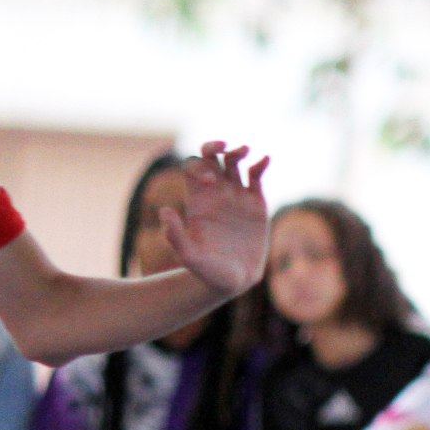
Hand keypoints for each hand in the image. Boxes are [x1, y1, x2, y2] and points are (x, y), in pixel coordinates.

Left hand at [160, 141, 270, 297]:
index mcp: (197, 200)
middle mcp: (215, 194)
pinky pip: (256, 176)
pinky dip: (260, 164)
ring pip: (234, 162)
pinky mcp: (255, 204)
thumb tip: (164, 211)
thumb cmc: (207, 272)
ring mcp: (236, 197)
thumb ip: (175, 235)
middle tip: (226, 150)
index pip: (194, 168)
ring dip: (238, 151)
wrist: (234, 282)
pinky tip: (265, 159)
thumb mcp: (189, 256)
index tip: (211, 183)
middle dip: (215, 147)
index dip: (201, 167)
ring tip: (245, 150)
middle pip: (211, 158)